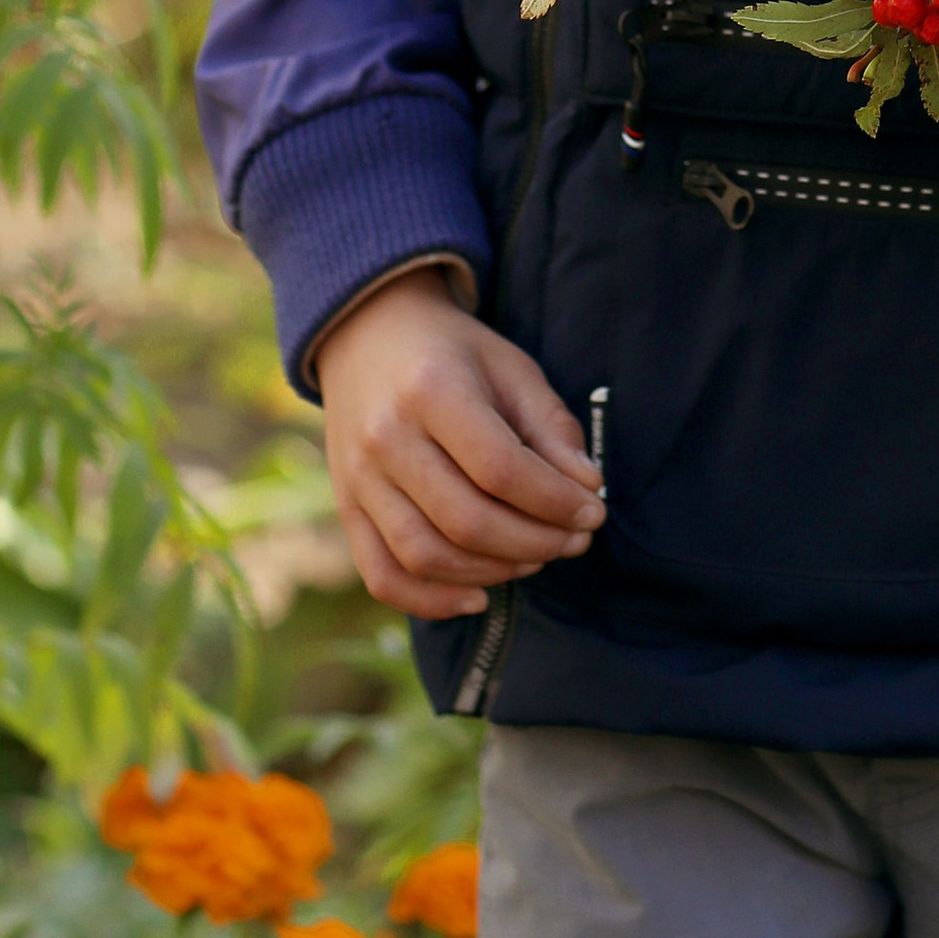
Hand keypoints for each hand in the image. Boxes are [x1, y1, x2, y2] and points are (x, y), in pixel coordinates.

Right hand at [316, 273, 603, 622]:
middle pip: (466, 520)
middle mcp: (386, 438)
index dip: (555, 501)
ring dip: (493, 571)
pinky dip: (431, 601)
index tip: (592, 512)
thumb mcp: (511, 369)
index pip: (501, 468)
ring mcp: (358, 478)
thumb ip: (551, 428)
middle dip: (534, 542)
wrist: (367, 336)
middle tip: (573, 540)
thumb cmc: (453, 353)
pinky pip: (383, 575)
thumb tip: (587, 490)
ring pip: (426, 555)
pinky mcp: (347, 509)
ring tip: (536, 557)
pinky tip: (479, 596)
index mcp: (432, 390)